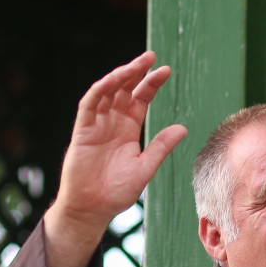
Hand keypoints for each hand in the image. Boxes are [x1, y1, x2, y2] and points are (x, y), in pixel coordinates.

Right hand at [43, 52, 186, 266]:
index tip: (165, 70)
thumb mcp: (144, 168)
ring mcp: (96, 125)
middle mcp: (113, 123)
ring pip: (107, 92)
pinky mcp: (82, 131)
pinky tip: (112, 80)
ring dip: (119, 77)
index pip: (141, 99)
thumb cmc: (117, 193)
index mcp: (129, 129)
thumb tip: (183, 128)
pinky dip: (99, 91)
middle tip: (150, 57)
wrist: (92, 208)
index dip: (151, 84)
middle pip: (125, 90)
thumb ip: (161, 147)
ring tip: (135, 66)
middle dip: (136, 72)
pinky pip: (89, 105)